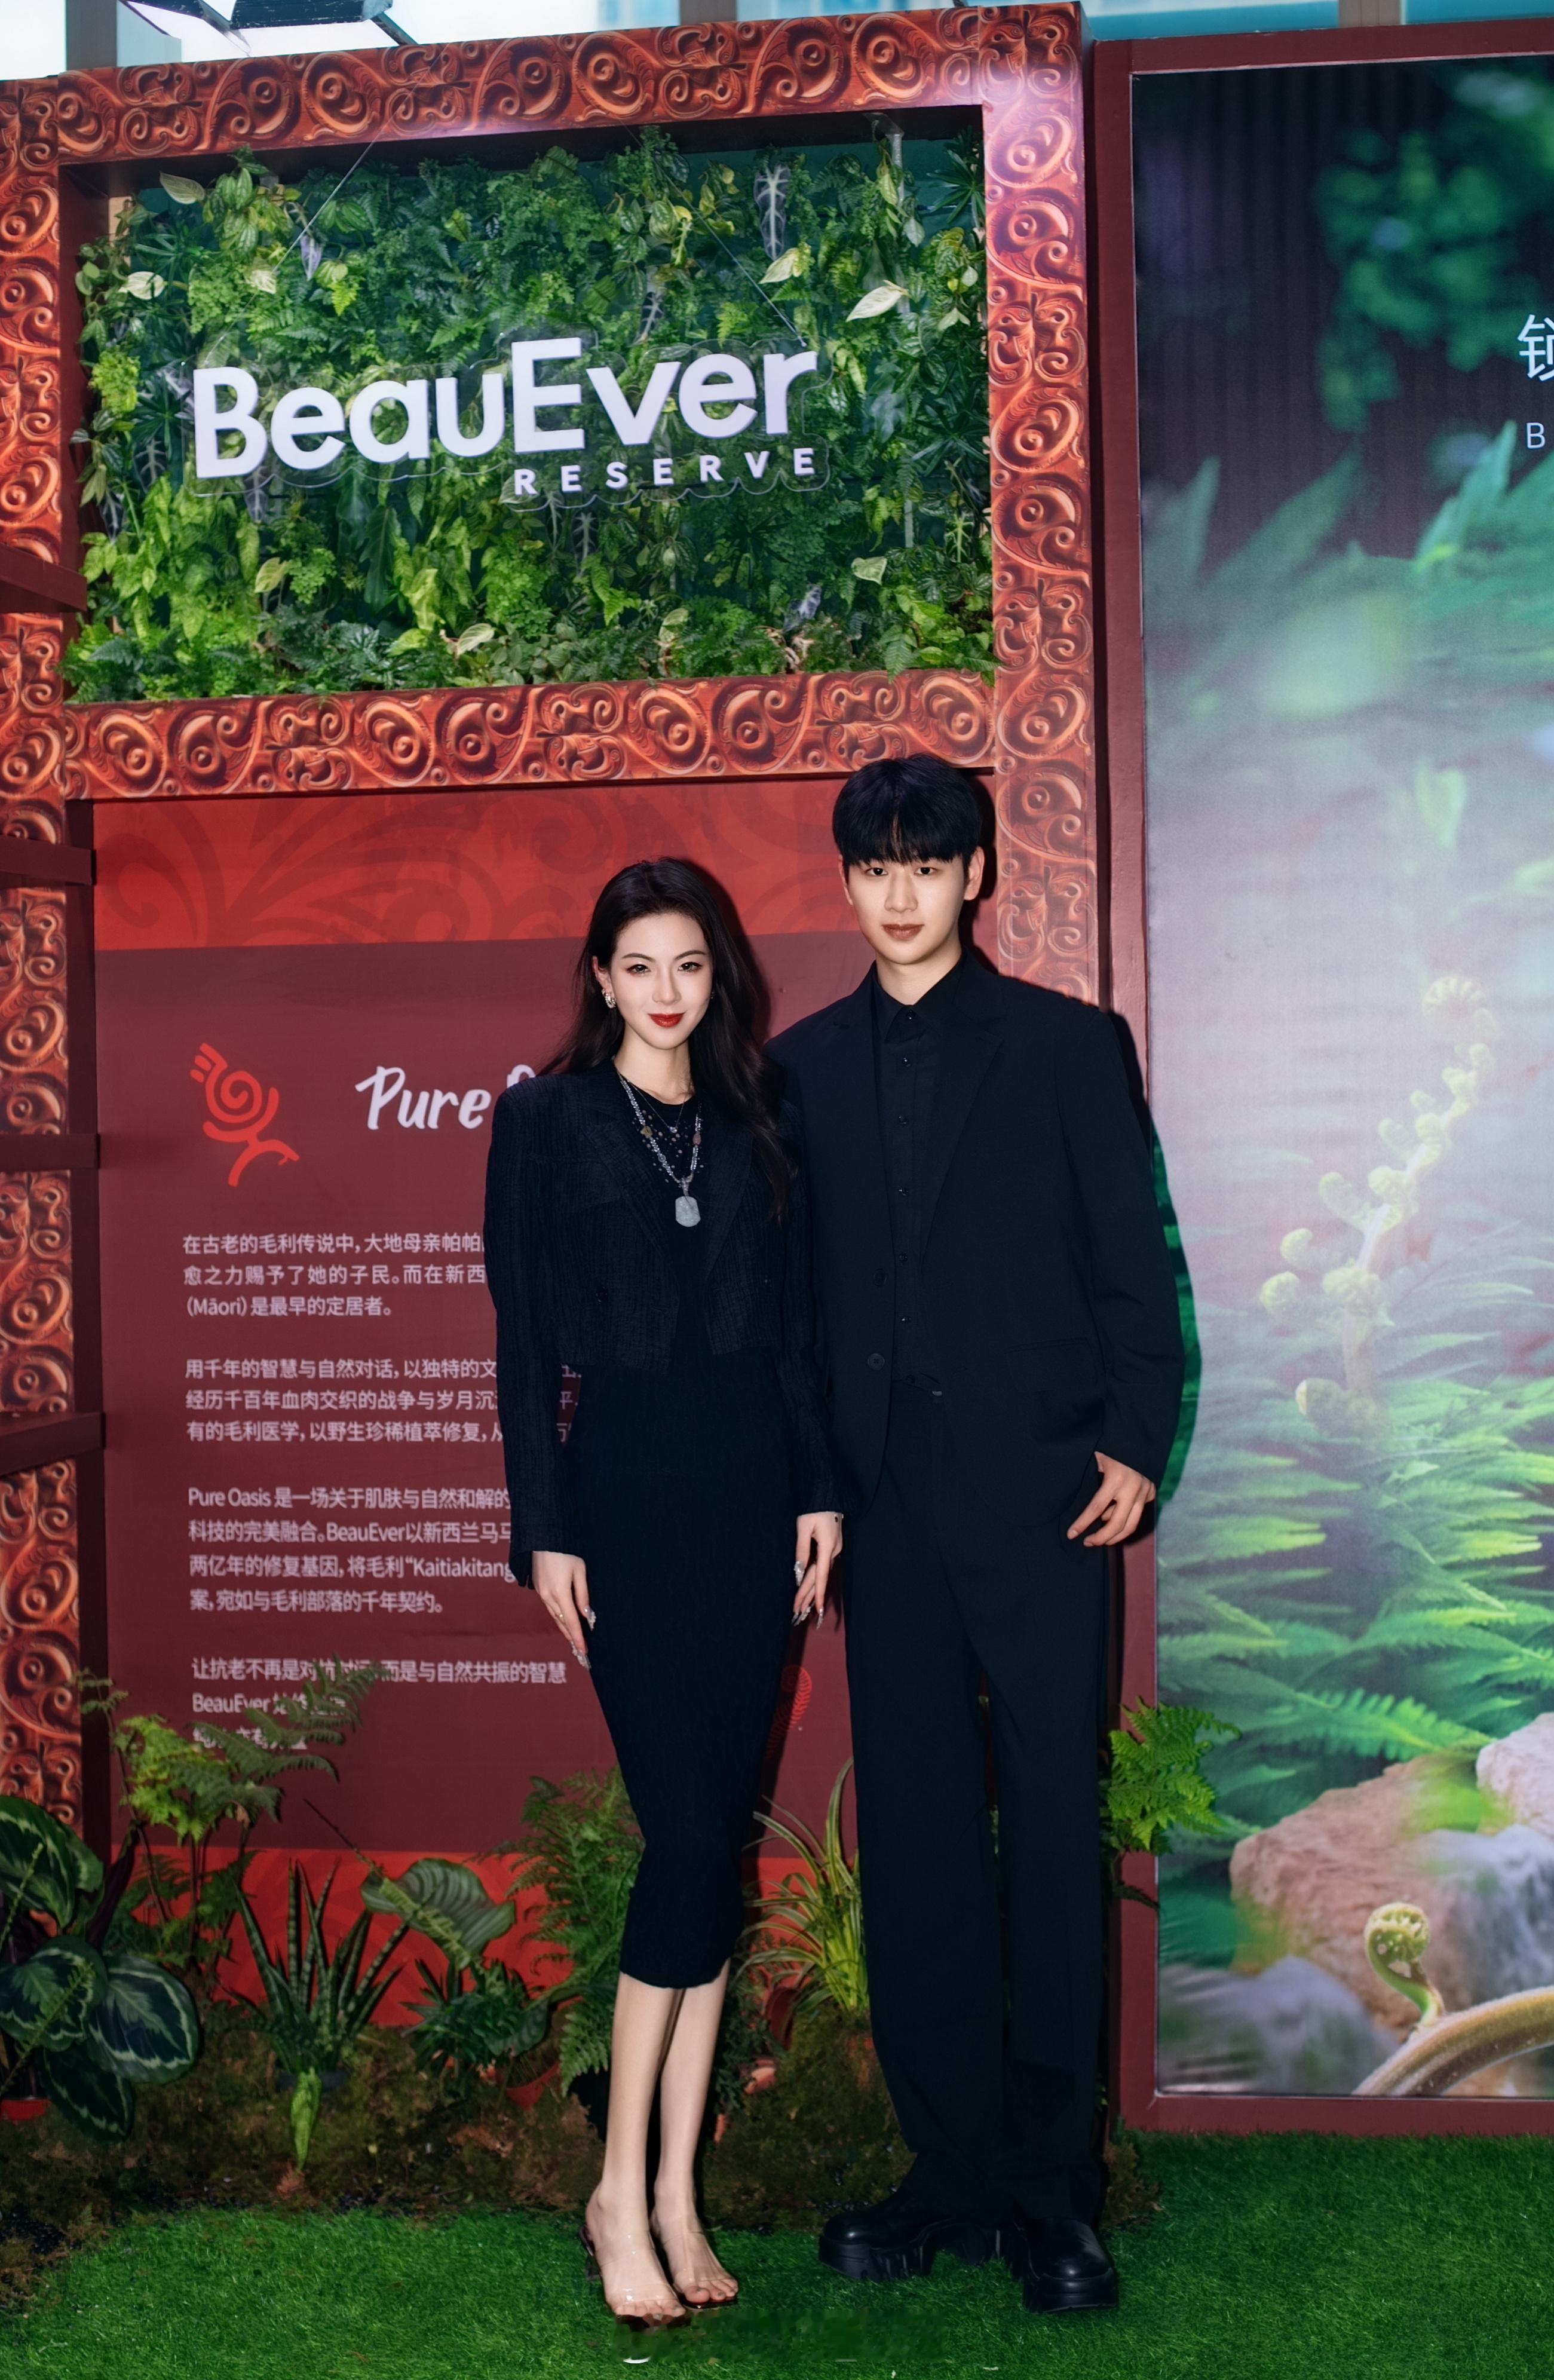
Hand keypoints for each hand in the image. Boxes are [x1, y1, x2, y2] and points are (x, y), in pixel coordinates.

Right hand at [530, 1550, 593, 1665]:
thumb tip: (585, 1615)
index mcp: (559, 1592)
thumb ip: (582, 1594)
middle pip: (561, 1622)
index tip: (584, 1650)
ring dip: (564, 1629)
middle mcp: (547, 1595)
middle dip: (571, 1637)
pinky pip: (550, 1607)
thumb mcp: (580, 1570)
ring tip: (574, 1640)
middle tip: (581, 1651)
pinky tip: (565, 1621)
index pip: (570, 1621)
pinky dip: (558, 1617)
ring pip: (554, 1616)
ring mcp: (541, 1592)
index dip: (578, 1637)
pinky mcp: (538, 1588)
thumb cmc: (565, 1551)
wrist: (543, 1537)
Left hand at [793, 1511, 842, 1621]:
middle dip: (809, 1596)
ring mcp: (835, 1548)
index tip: (815, 1610)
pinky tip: (811, 1587)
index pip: (820, 1576)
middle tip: (797, 1612)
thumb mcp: (803, 1527)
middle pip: (819, 1578)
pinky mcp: (833, 1545)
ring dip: (812, 1589)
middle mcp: (834, 1550)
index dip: (817, 1594)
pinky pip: (824, 1566)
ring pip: (822, 1573)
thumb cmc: (814, 1508)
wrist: (827, 1493)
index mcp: (828, 1547)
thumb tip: (799, 1570)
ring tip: (803, 1605)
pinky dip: (817, 1578)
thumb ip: (801, 1549)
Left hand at [1067, 1453, 1155, 1547]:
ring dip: (1114, 1536)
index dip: (1082, 1523)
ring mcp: (1144, 1492)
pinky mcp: (1151, 1493)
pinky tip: (1112, 1520)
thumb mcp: (1097, 1460)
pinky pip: (1136, 1515)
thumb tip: (1086, 1508)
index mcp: (1115, 1479)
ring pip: (1131, 1525)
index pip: (1096, 1508)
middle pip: (1116, 1524)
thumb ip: (1092, 1481)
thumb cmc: (1111, 1447)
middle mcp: (1132, 1489)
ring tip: (1099, 1539)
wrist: (1139, 1437)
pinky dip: (1123, 1521)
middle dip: (1100, 1538)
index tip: (1071, 1534)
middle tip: (1087, 1542)